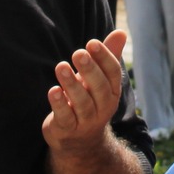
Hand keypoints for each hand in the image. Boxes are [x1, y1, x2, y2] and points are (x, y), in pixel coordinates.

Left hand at [42, 30, 126, 151]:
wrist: (79, 141)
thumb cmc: (89, 100)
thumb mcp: (98, 79)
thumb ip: (107, 56)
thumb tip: (121, 32)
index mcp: (112, 92)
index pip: (113, 73)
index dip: (104, 58)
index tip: (92, 43)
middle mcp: (102, 107)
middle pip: (99, 87)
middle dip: (89, 69)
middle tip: (78, 53)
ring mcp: (86, 120)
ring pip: (82, 102)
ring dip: (71, 84)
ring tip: (61, 66)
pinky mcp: (67, 130)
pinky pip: (65, 117)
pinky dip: (59, 104)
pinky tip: (53, 91)